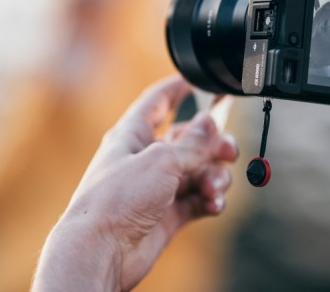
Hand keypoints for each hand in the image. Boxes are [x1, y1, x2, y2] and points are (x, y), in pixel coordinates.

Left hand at [32, 76, 238, 291]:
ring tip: (213, 187)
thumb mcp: (160, 160)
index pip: (158, 102)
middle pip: (190, 140)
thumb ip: (192, 143)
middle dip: (213, 144)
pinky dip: (211, 200)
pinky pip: (199, 200)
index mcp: (133, 135)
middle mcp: (146, 159)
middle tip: (228, 151)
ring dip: (214, 176)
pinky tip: (213, 203)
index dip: (179, 88)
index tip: (200, 78)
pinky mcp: (167, 215)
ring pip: (199, 171)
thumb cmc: (116, 200)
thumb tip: (210, 124)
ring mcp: (157, 188)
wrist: (101, 251)